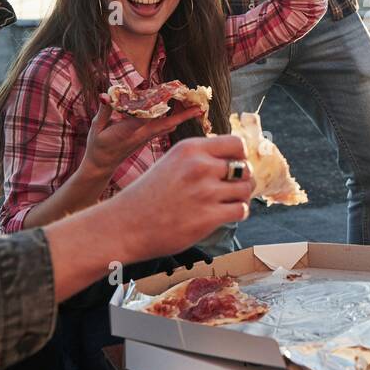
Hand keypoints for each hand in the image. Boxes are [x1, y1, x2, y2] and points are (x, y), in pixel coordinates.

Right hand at [80, 100, 208, 180]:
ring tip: (195, 102)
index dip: (163, 105)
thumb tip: (105, 95)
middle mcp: (143, 135)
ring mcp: (147, 138)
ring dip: (182, 114)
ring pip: (170, 125)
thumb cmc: (98, 146)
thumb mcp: (97, 127)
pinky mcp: (148, 139)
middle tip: (199, 102)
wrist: (102, 167)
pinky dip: (174, 118)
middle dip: (184, 112)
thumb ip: (104, 110)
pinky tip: (180, 109)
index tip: (175, 93)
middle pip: (168, 122)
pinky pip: (166, 127)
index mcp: (131, 131)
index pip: (150, 116)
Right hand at [112, 134, 255, 259]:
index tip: (233, 168)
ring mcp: (204, 192)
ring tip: (227, 203)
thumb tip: (236, 160)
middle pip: (245, 168)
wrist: (124, 226)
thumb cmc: (148, 196)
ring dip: (241, 197)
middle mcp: (199, 166)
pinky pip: (241, 210)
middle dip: (242, 180)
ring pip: (246, 190)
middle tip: (231, 189)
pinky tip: (222, 215)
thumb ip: (200, 158)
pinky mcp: (208, 217)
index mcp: (190, 149)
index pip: (237, 144)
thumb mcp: (171, 163)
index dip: (240, 157)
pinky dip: (237, 213)